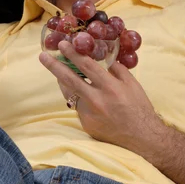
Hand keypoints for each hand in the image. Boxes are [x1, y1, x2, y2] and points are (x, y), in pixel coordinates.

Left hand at [39, 41, 162, 151]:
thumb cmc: (139, 109)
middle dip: (54, 66)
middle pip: (69, 79)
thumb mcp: (133, 85)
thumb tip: (104, 59)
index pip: (86, 66)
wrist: (142, 138)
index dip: (73, 54)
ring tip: (58, 71)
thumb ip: (117, 70)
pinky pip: (78, 106)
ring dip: (62, 81)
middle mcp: (96, 100)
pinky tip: (82, 95)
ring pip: (69, 93)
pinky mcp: (85, 123)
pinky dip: (79, 98)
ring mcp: (89, 113)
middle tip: (42, 56)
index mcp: (110, 87)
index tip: (62, 45)